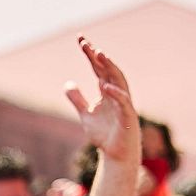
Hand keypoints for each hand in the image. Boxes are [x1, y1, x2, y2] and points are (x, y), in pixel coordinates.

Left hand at [64, 37, 138, 161]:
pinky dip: (115, 93)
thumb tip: (68, 83)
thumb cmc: (105, 135)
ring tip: (98, 54)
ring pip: (118, 80)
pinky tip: (104, 86)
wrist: (116, 156)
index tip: (81, 40)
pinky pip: (123, 102)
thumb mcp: (86, 115)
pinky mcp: (128, 117)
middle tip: (85, 43)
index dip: (90, 54)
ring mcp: (124, 103)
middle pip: (108, 69)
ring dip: (109, 67)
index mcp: (107, 91)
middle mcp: (117, 93)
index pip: (98, 68)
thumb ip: (78, 99)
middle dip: (97, 56)